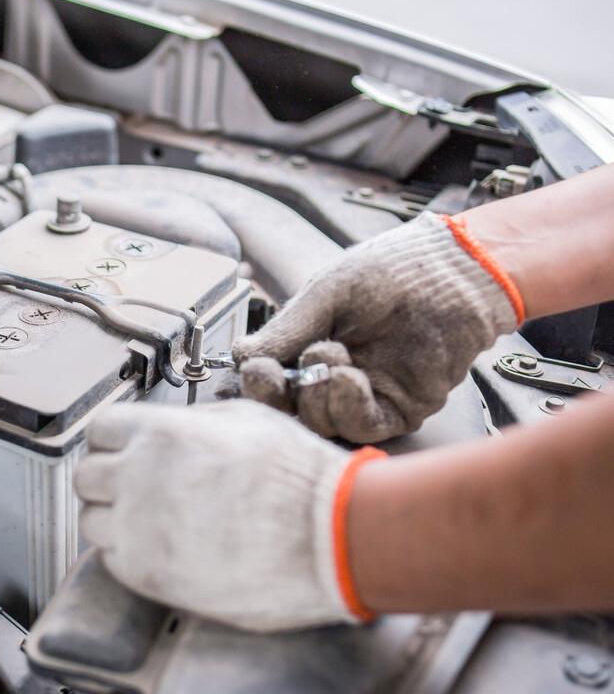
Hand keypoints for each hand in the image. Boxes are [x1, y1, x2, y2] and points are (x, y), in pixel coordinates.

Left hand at [76, 400, 383, 631]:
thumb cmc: (301, 479)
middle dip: (107, 480)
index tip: (122, 452)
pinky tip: (160, 549)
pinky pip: (112, 561)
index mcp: (160, 433)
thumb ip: (191, 423)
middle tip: (133, 489)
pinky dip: (128, 555)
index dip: (114, 441)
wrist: (332, 538)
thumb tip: (167, 429)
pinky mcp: (149, 574)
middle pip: (87, 476)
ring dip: (112, 520)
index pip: (101, 430)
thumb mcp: (245, 420)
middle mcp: (139, 477)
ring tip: (148, 523)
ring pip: (91, 520)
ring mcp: (139, 528)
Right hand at [232, 212, 522, 442]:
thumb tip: (241, 356)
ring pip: (323, 423)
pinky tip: (346, 377)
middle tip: (275, 373)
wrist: (453, 268)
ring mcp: (366, 397)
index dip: (259, 383)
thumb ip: (287, 328)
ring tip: (327, 359)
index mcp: (309, 350)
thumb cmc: (393, 271)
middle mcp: (334, 379)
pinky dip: (348, 406)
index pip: (273, 382)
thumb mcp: (326, 294)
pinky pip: (364, 425)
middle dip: (279, 395)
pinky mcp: (400, 409)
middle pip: (292, 411)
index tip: (254, 369)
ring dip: (316, 398)